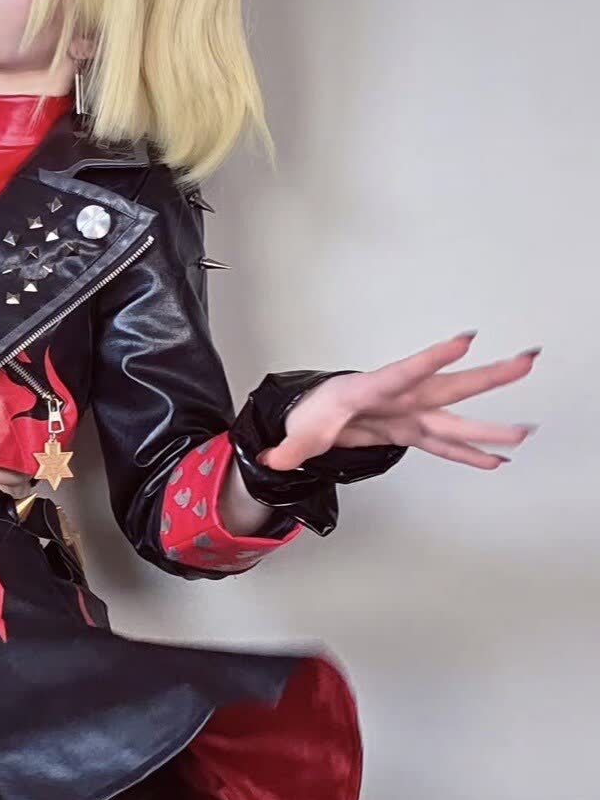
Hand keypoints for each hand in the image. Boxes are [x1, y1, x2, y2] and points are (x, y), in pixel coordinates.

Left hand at [257, 331, 541, 471]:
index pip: (403, 373)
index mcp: (368, 390)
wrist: (312, 413)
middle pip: (448, 387)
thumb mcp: (298, 432)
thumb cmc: (309, 412)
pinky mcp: (410, 431)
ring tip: (526, 430)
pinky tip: (496, 460)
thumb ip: (291, 448)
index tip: (465, 339)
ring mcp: (409, 415)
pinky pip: (445, 445)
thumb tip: (273, 459)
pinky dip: (469, 455)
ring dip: (489, 427)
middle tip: (526, 361)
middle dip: (487, 377)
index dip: (434, 358)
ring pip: (455, 419)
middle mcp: (398, 399)